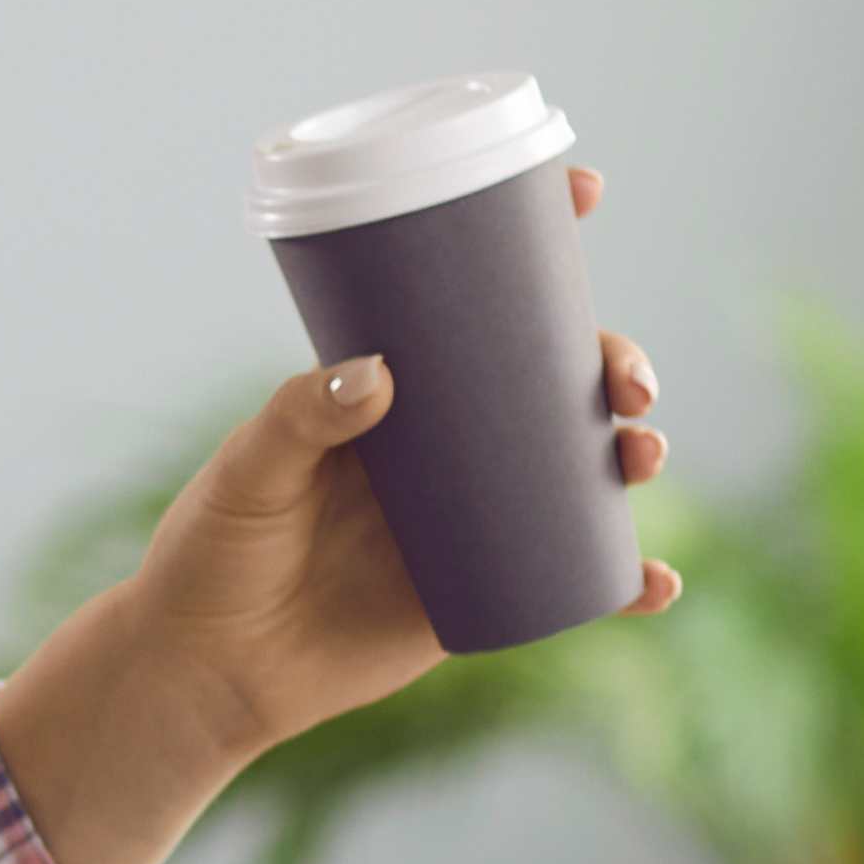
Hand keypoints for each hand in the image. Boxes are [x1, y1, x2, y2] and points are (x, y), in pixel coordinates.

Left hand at [0, 160, 676, 863]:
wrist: (206, 673)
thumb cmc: (212, 555)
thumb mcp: (247, 472)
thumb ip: (299, 420)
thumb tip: (380, 375)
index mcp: (393, 391)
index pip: (473, 300)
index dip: (538, 243)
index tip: (584, 191)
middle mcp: (443, 445)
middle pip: (555, 382)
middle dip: (614, 365)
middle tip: (627, 381)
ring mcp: (470, 516)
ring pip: (579, 470)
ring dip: (634, 454)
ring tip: (643, 456)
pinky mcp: (479, 593)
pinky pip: (572, 582)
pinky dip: (625, 583)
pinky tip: (657, 585)